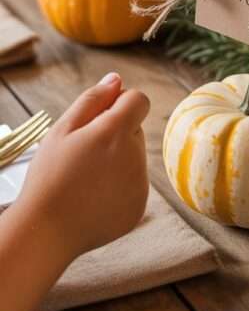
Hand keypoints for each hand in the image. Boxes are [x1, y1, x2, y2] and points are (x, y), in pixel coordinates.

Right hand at [17, 73, 149, 262]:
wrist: (46, 231)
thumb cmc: (49, 176)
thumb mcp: (62, 130)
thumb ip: (92, 100)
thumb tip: (117, 79)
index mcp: (115, 132)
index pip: (139, 100)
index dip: (120, 104)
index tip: (100, 118)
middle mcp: (135, 156)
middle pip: (136, 130)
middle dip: (115, 134)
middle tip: (83, 154)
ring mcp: (140, 184)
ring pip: (135, 157)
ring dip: (117, 160)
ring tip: (85, 178)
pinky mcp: (139, 206)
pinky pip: (135, 184)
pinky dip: (119, 185)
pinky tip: (93, 196)